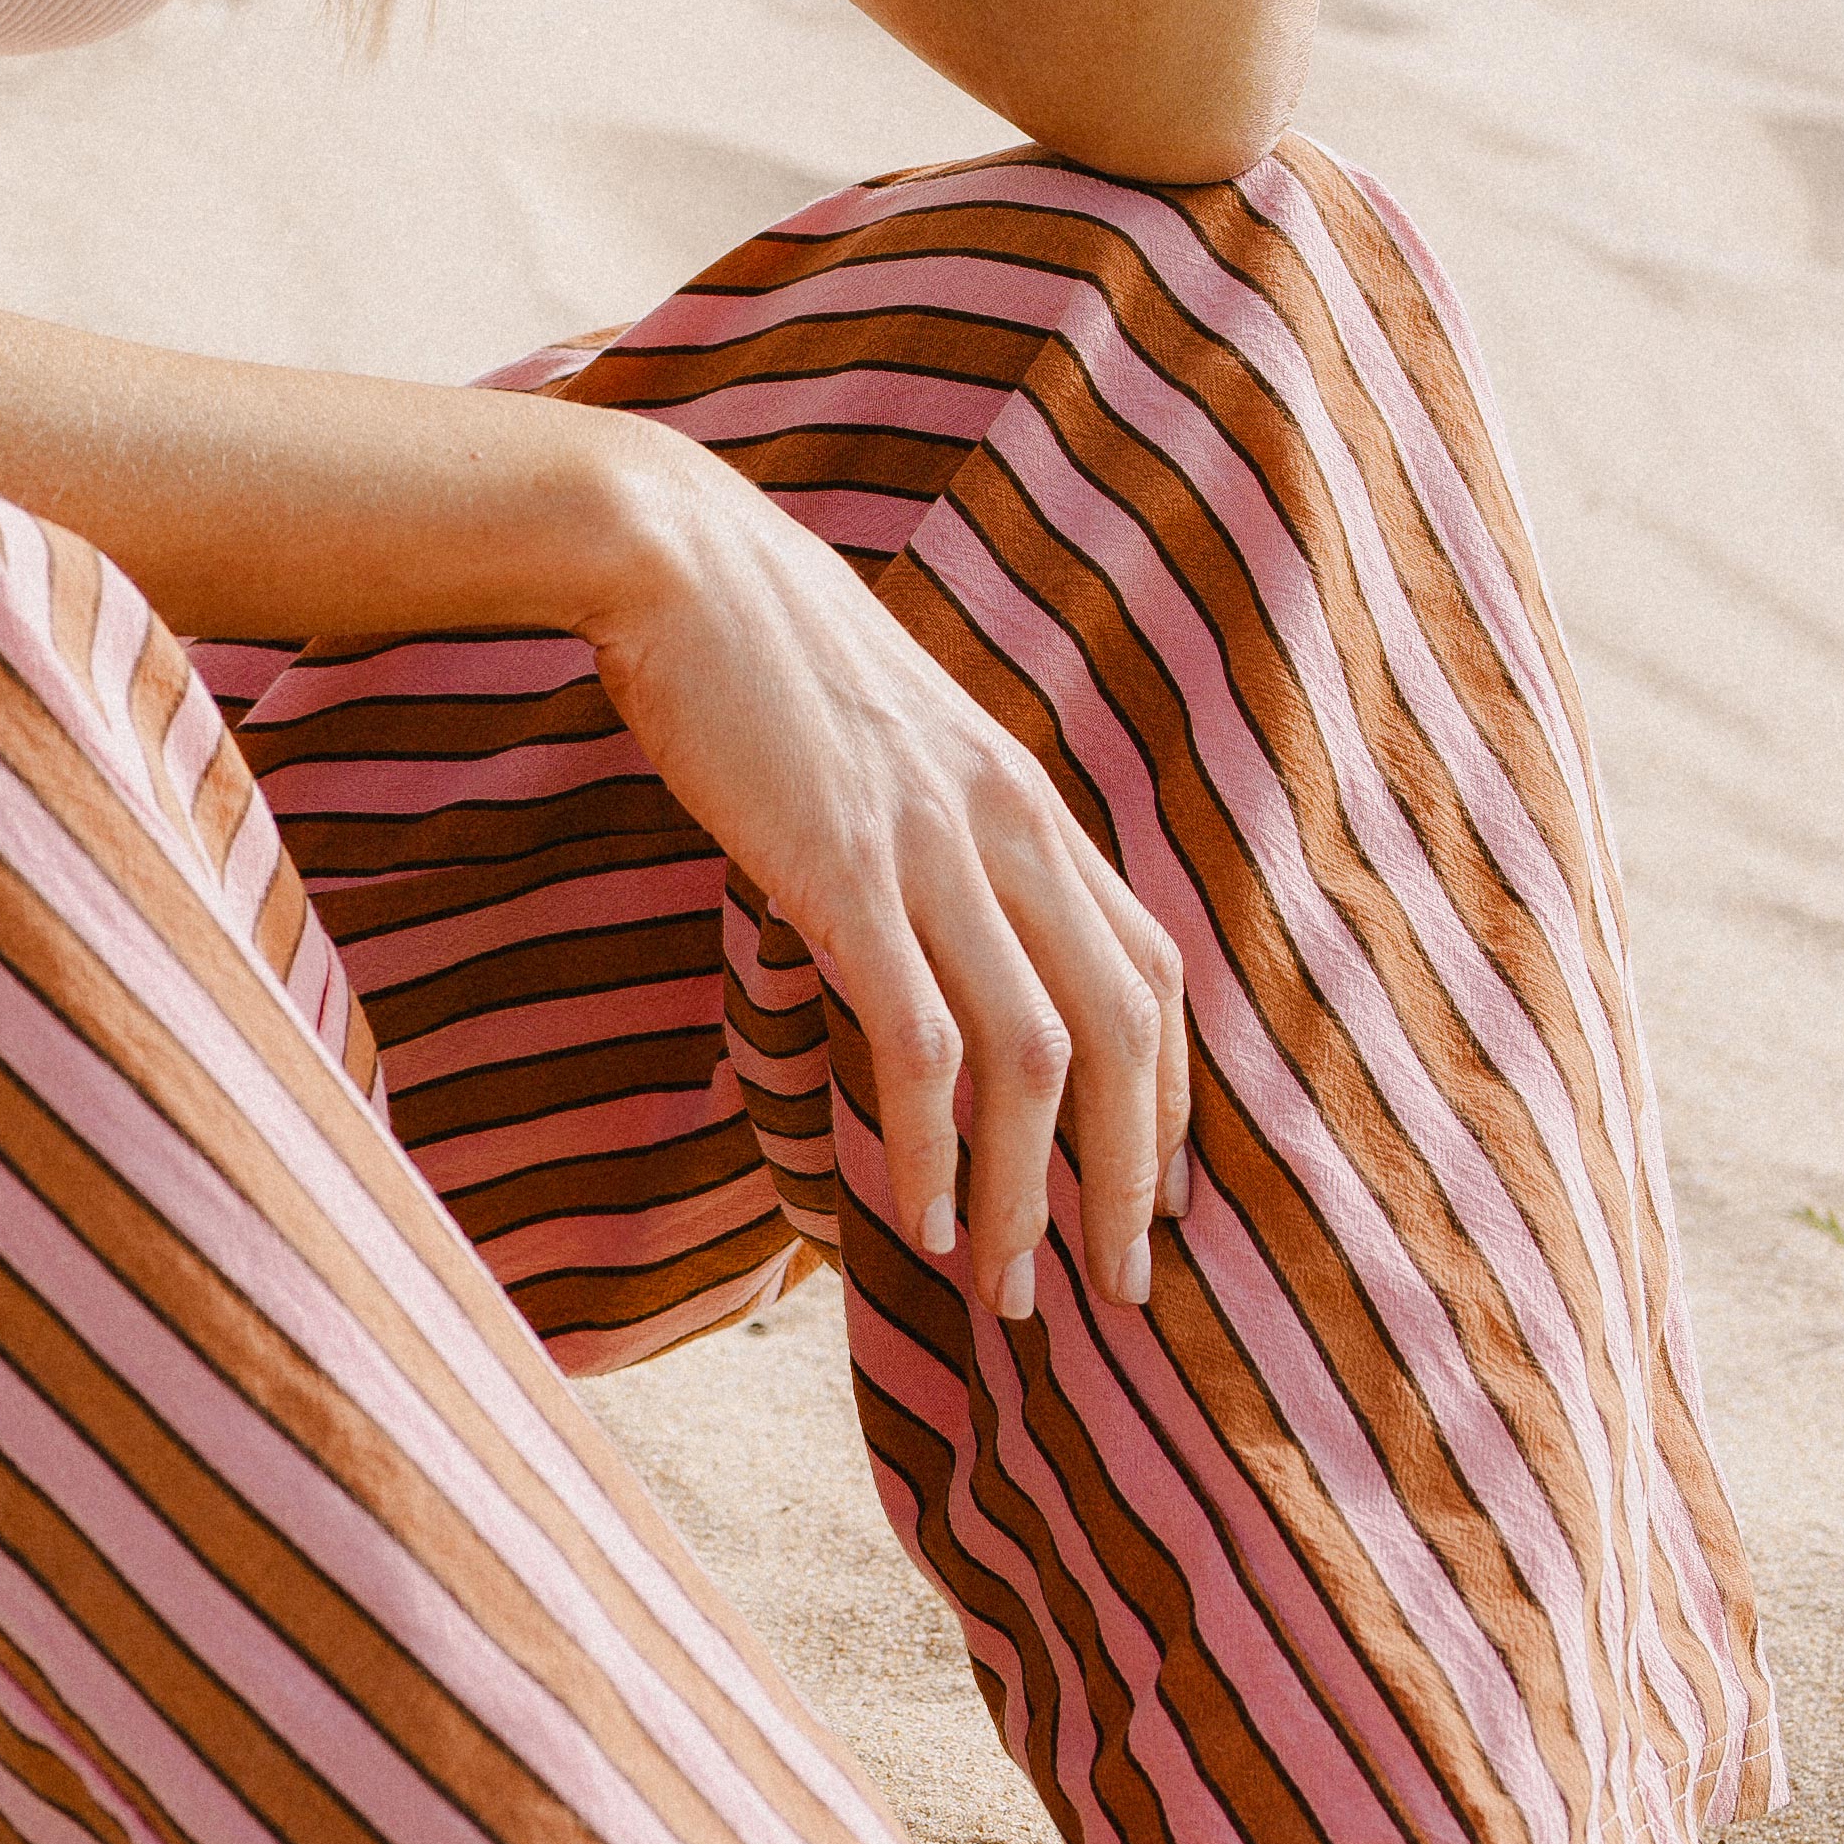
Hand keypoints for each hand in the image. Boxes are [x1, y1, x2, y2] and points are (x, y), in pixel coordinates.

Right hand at [572, 403, 1191, 1311]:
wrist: (674, 554)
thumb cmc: (758, 645)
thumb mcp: (889, 732)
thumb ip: (934, 821)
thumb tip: (929, 922)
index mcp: (1023, 793)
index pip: (1150, 966)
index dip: (1169, 1093)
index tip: (1150, 1190)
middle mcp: (1006, 822)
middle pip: (1124, 1031)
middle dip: (1128, 1178)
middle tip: (1112, 1287)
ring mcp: (930, 845)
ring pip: (1034, 1060)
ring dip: (1029, 1195)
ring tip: (1005, 1290)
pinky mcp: (843, 869)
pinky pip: (918, 1042)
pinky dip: (932, 1148)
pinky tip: (917, 1217)